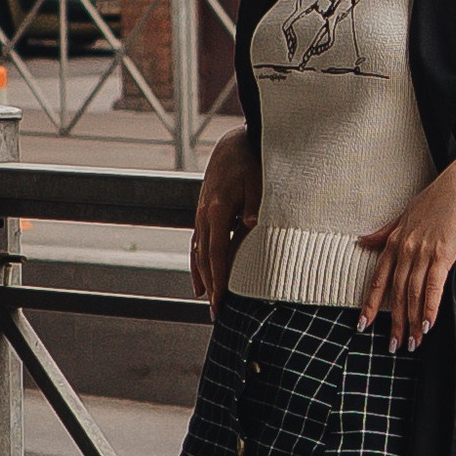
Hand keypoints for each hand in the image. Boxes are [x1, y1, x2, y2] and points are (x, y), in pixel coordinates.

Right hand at [191, 131, 260, 310]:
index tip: (221, 299)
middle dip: (211, 286)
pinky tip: (200, 280)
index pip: (217, 252)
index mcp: (218, 209)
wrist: (235, 142)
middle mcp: (205, 214)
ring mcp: (202, 213)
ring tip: (208, 301)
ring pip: (198, 252)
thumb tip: (252, 225)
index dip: (219, 278)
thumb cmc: (251, 161)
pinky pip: (197, 243)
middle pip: (205, 258)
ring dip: (203, 278)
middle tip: (217, 313)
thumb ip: (255, 205)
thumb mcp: (258, 181)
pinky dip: (197, 263)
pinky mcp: (204, 212)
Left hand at [357, 149, 455, 350]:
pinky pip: (433, 285)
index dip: (371, 304)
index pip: (378, 279)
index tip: (363, 325)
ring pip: (413, 293)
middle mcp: (404, 248)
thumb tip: (362, 240)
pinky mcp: (443, 253)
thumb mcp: (405, 213)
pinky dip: (430, 306)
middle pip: (396, 293)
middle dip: (395, 323)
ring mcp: (422, 251)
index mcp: (394, 241)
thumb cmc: (438, 199)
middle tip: (395, 346)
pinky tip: (428, 323)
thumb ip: (384, 232)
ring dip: (413, 321)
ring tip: (414, 343)